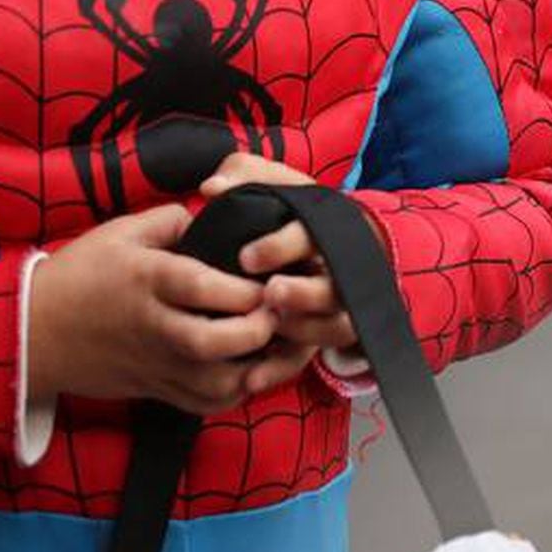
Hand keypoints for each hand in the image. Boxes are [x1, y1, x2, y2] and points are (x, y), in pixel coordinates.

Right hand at [27, 203, 277, 416]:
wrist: (37, 330)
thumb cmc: (80, 274)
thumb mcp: (119, 232)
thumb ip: (171, 221)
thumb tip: (210, 219)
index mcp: (147, 280)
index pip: (202, 286)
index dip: (244, 287)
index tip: (268, 279)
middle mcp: (154, 326)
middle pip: (212, 341)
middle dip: (256, 330)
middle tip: (275, 312)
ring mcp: (156, 364)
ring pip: (214, 382)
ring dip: (253, 367)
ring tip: (271, 342)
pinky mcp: (155, 389)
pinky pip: (204, 404)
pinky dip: (234, 392)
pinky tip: (246, 370)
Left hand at [201, 153, 363, 390]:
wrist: (321, 242)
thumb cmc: (286, 209)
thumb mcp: (268, 182)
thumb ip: (242, 175)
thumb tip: (211, 188)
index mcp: (322, 226)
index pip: (310, 233)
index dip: (281, 246)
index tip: (247, 257)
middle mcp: (339, 266)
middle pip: (333, 286)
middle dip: (303, 293)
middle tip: (271, 296)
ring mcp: (340, 303)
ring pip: (336, 324)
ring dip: (304, 330)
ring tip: (268, 331)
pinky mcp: (329, 333)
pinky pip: (319, 357)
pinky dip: (286, 368)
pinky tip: (253, 376)